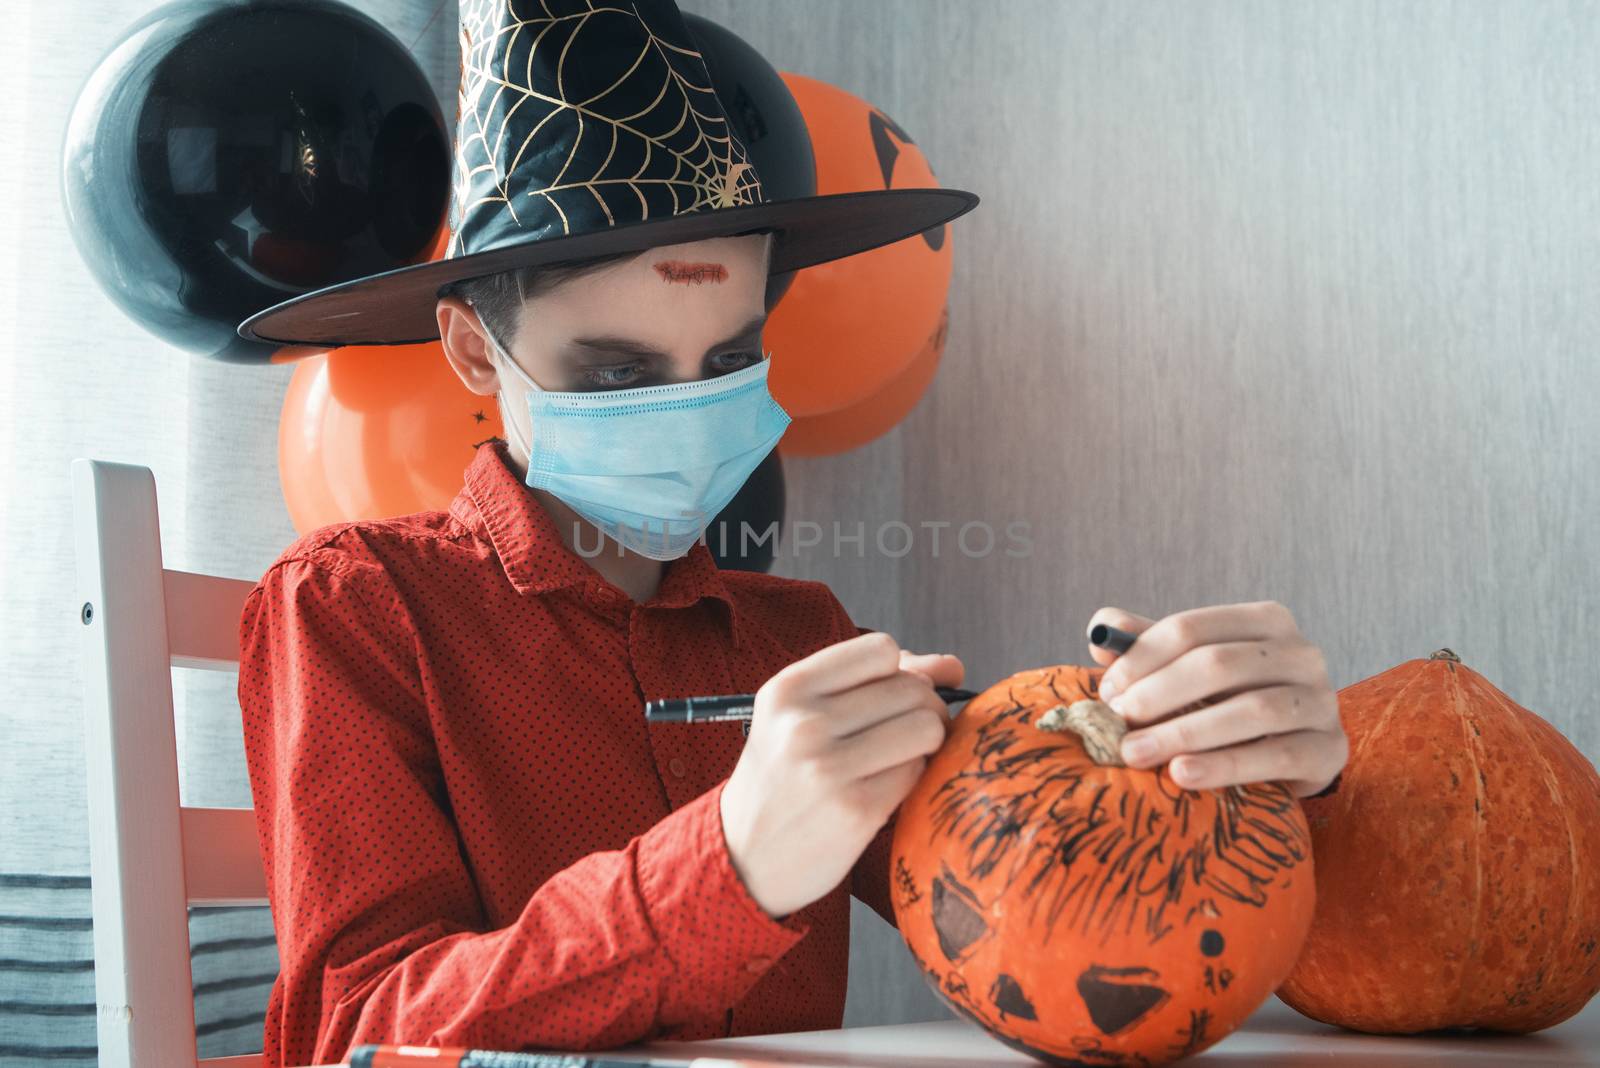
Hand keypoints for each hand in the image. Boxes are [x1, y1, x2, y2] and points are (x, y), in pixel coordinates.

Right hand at [720, 631, 964, 918]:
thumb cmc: (785, 777)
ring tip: (895, 761)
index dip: (898, 673)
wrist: (745, 859)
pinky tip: (883, 791)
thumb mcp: (804, 717)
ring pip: (926, 727)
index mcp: (789, 688)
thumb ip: (875, 682)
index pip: (881, 650)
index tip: (887, 699)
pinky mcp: (856, 810)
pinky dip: (912, 779)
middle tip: (899, 737)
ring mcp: (829, 767)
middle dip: (922, 710)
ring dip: (924, 744)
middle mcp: (804, 722)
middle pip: (912, 689)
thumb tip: (953, 666)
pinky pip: (918, 772)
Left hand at [1086, 601, 1345, 796]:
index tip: (1108, 691)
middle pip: (1219, 665)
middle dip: (1159, 695)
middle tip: (1117, 723)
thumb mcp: (1190, 668)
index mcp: (1265, 621)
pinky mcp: (1330, 750)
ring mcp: (1322, 701)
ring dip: (1184, 733)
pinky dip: (1224, 766)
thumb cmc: (1229, 702)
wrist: (1290, 753)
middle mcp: (1302, 653)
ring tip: (1136, 754)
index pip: (1192, 628)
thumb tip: (1100, 632)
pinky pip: (1276, 757)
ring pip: (1251, 710)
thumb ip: (1148, 646)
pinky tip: (1182, 775)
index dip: (1142, 657)